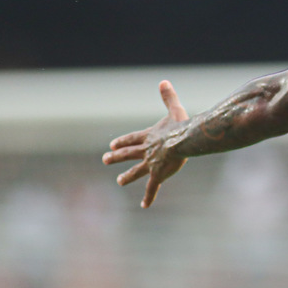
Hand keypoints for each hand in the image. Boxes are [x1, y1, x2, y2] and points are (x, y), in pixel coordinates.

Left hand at [102, 80, 189, 207]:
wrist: (182, 141)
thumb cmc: (181, 125)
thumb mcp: (175, 109)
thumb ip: (168, 97)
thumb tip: (163, 81)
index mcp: (149, 136)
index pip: (132, 139)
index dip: (122, 141)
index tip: (112, 144)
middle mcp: (146, 150)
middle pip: (128, 154)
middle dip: (116, 157)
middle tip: (105, 159)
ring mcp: (150, 163)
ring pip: (136, 171)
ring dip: (127, 176)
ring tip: (119, 181)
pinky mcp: (157, 174)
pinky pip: (152, 187)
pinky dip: (149, 197)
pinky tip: (144, 205)